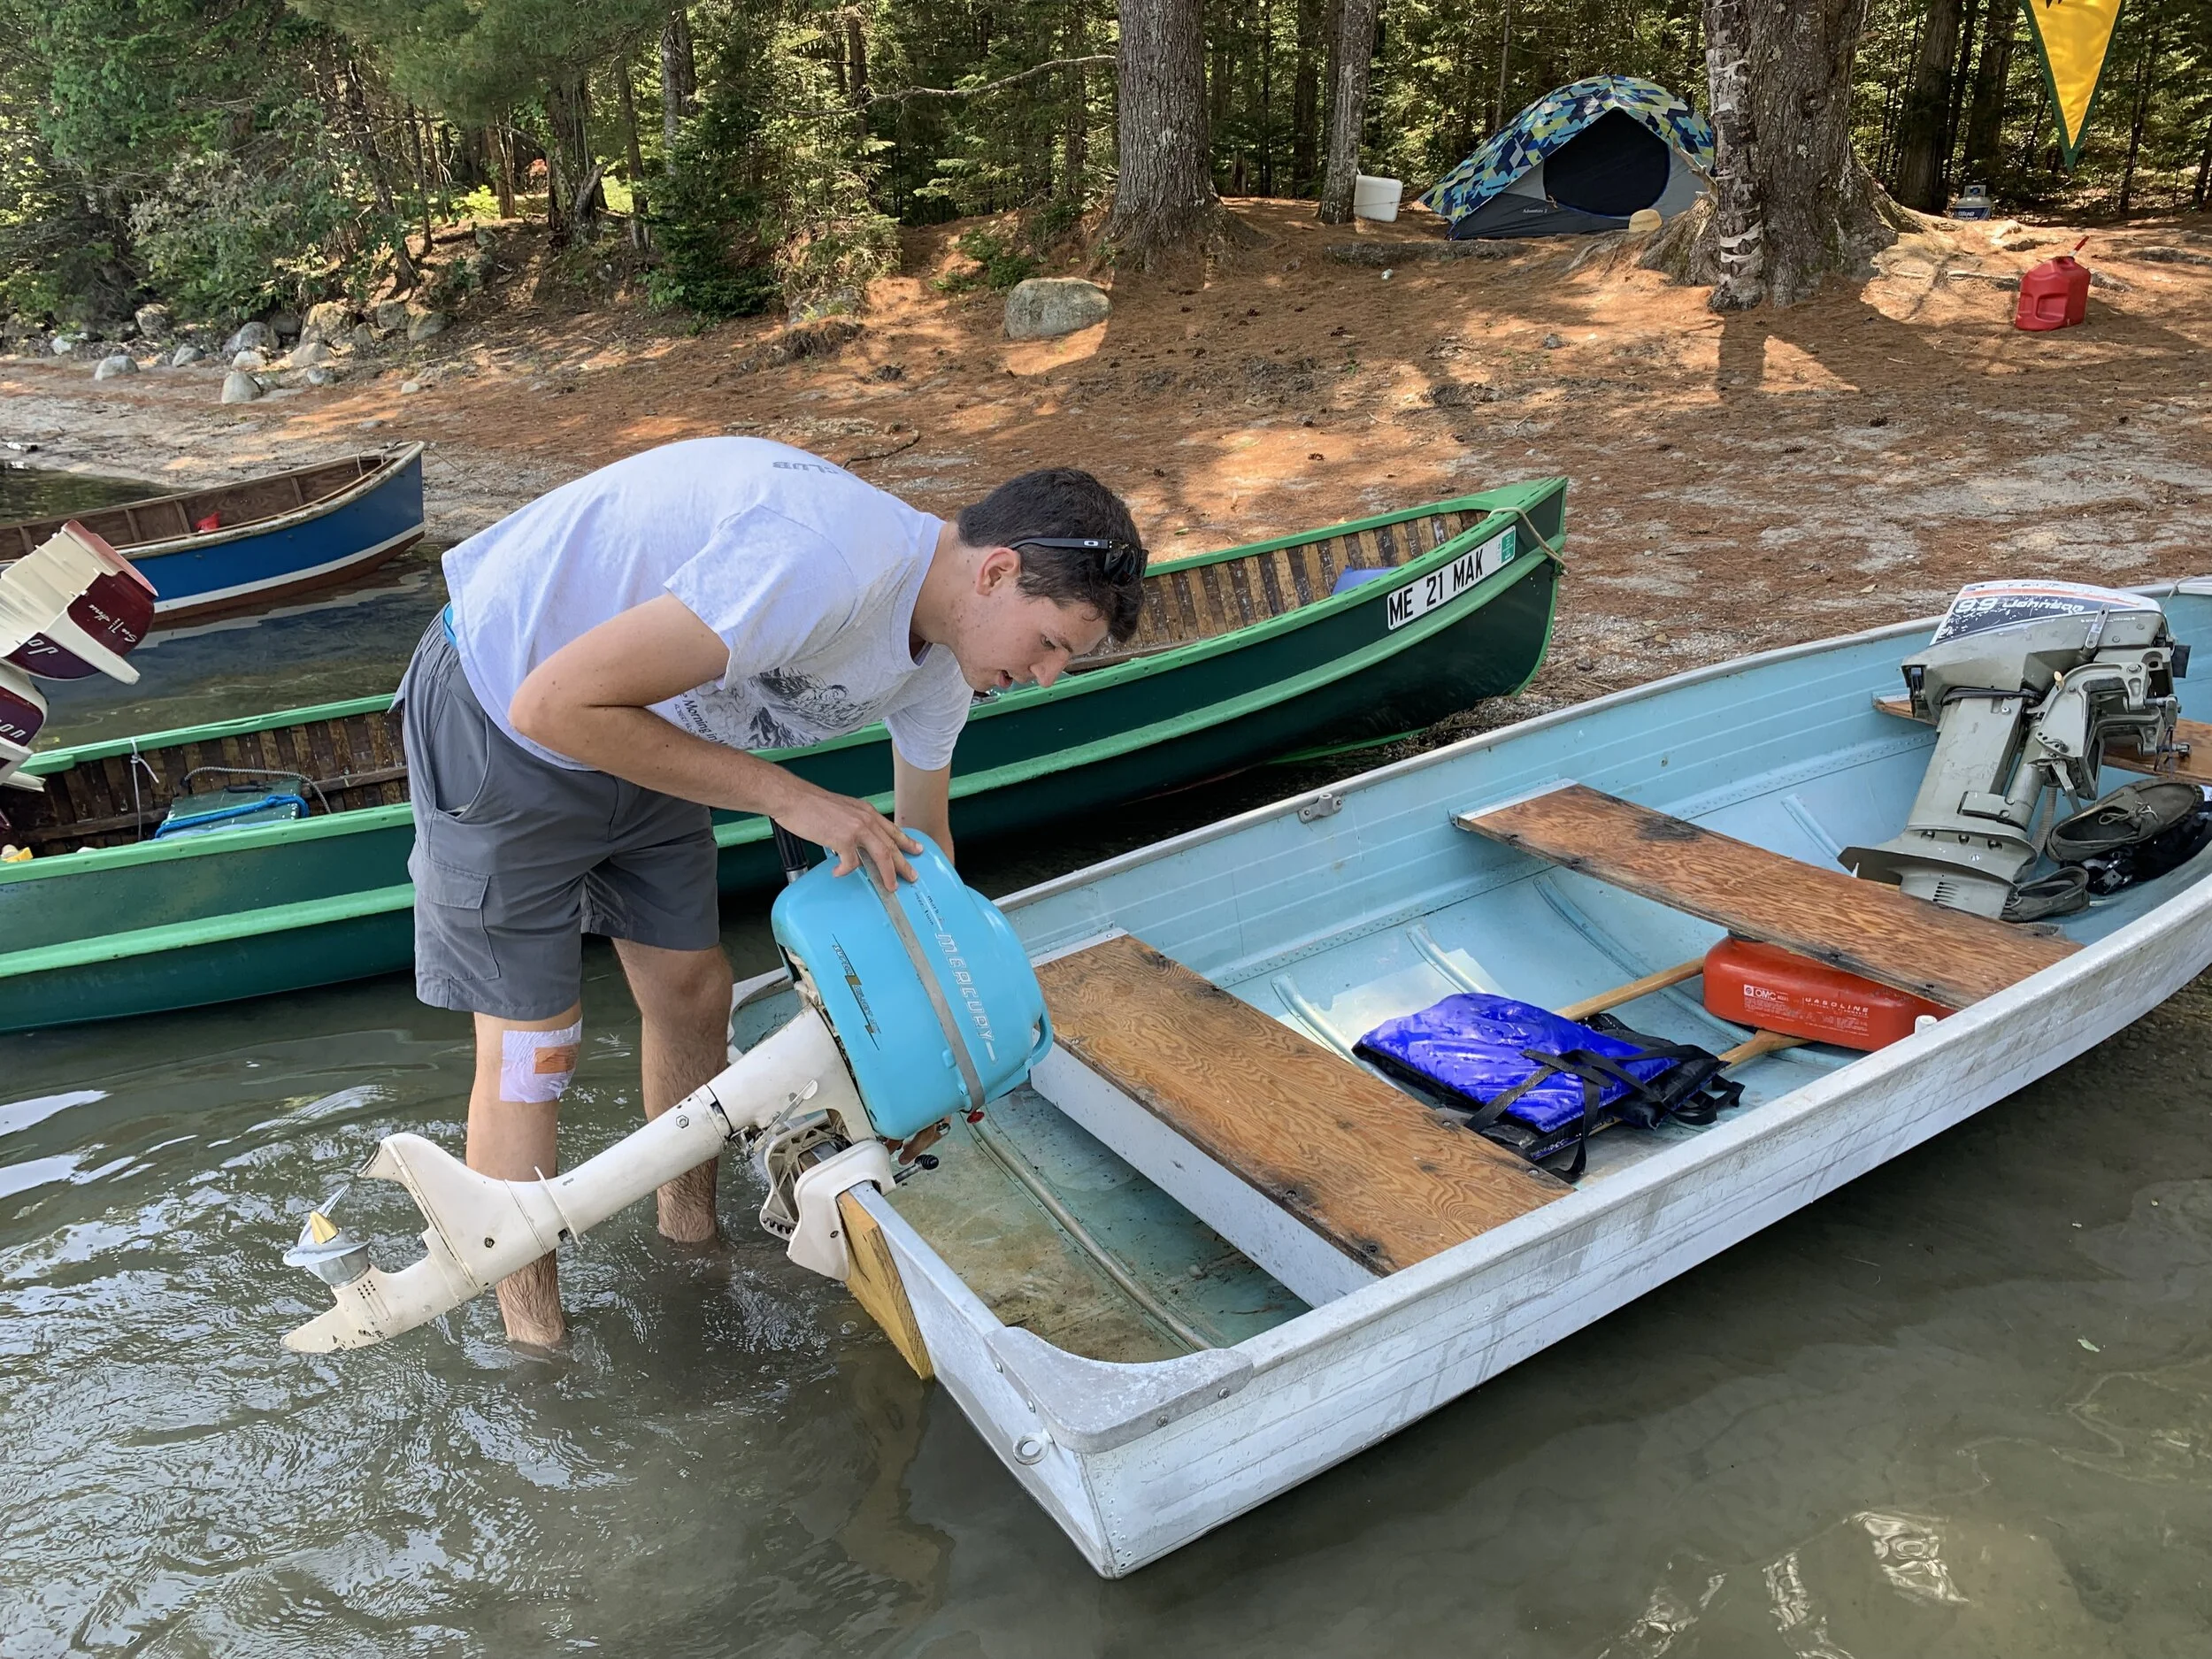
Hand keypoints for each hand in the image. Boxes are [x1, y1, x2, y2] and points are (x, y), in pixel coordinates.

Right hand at [772, 782, 921, 889]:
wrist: (794, 798)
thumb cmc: (812, 804)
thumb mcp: (843, 809)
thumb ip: (855, 823)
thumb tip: (858, 842)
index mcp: (866, 812)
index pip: (892, 829)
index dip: (906, 841)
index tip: (917, 850)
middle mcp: (866, 819)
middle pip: (892, 845)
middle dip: (904, 863)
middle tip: (912, 876)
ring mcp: (856, 829)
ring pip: (882, 855)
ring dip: (888, 873)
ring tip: (890, 886)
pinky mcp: (843, 839)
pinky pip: (851, 863)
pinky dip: (846, 870)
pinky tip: (839, 872)